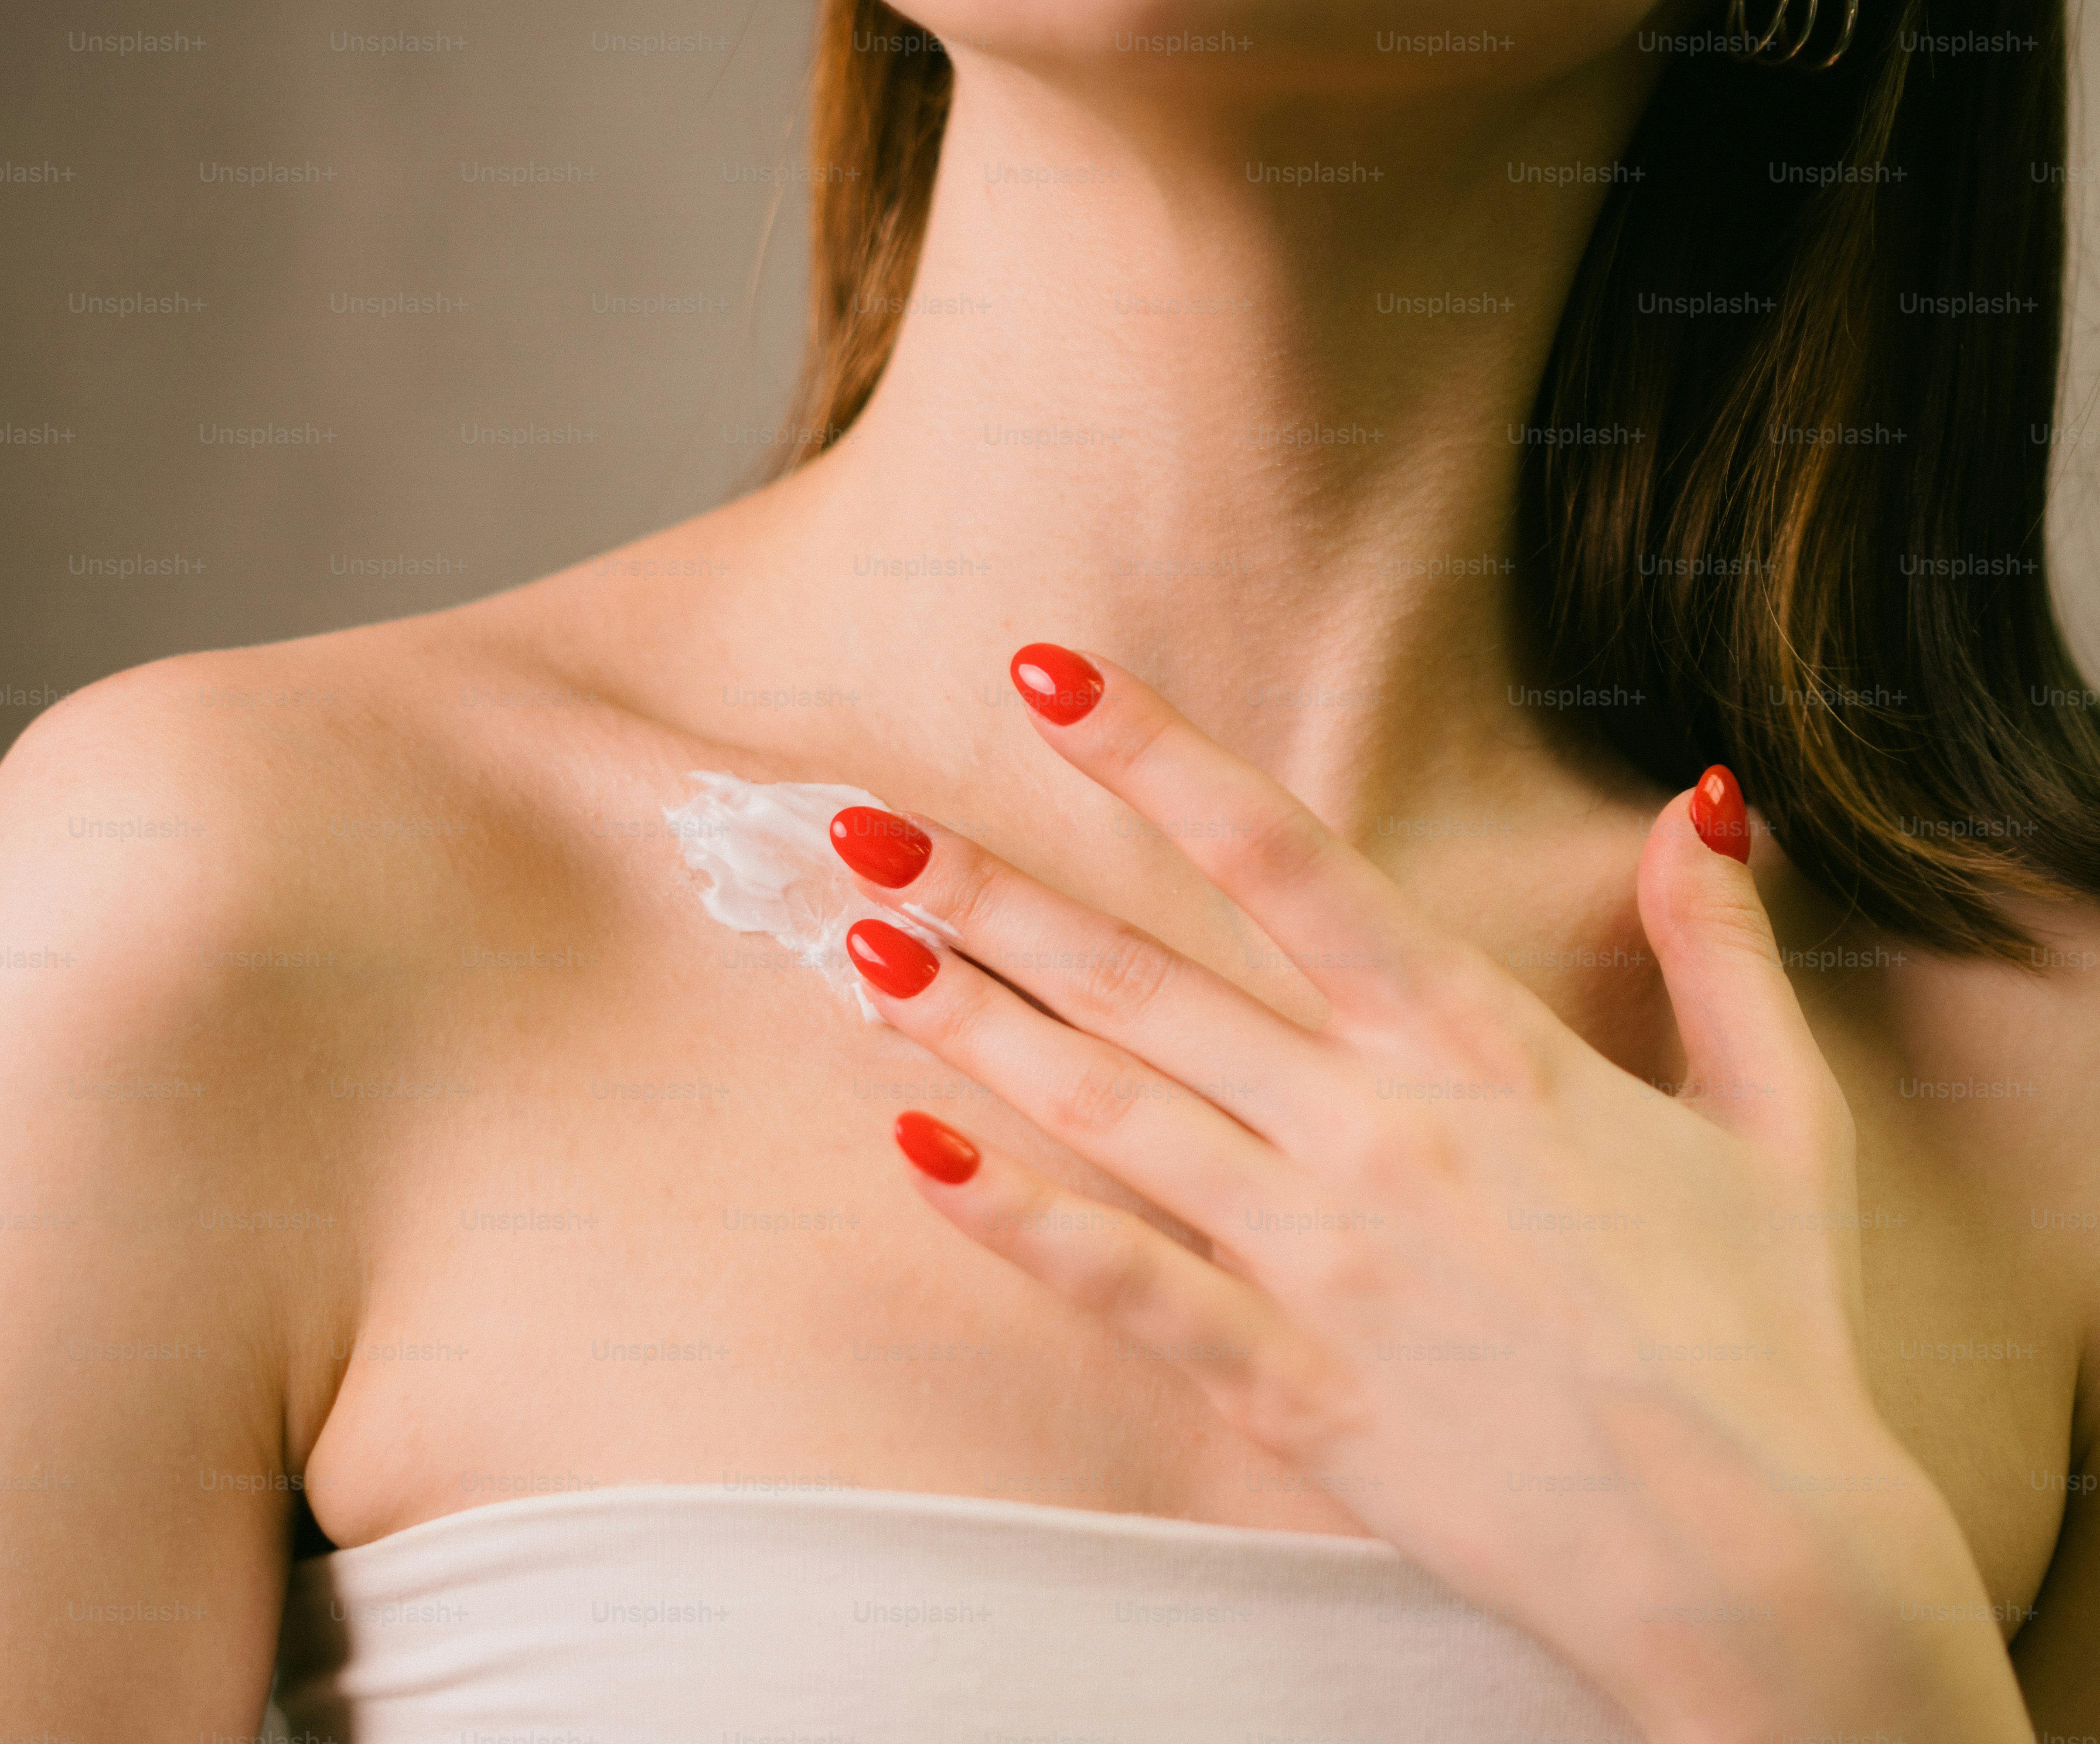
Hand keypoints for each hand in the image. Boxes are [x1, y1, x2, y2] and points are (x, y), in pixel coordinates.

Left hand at [830, 643, 2031, 1743]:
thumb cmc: (1764, 1340)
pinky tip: (909, 1147)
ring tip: (854, 946)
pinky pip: (1121, 1282)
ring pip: (1107, 1106)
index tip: (1044, 678)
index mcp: (1482, 1049)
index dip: (1157, 758)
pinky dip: (1011, 1215)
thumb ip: (1722, 952)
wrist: (1760, 1559)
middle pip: (1146, 977)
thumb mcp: (1780, 1120)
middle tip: (857, 823)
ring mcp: (1321, 1256)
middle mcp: (1377, 1129)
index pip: (1288, 860)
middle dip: (990, 892)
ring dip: (967, 1022)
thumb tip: (1703, 806)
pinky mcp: (1289, 1379)